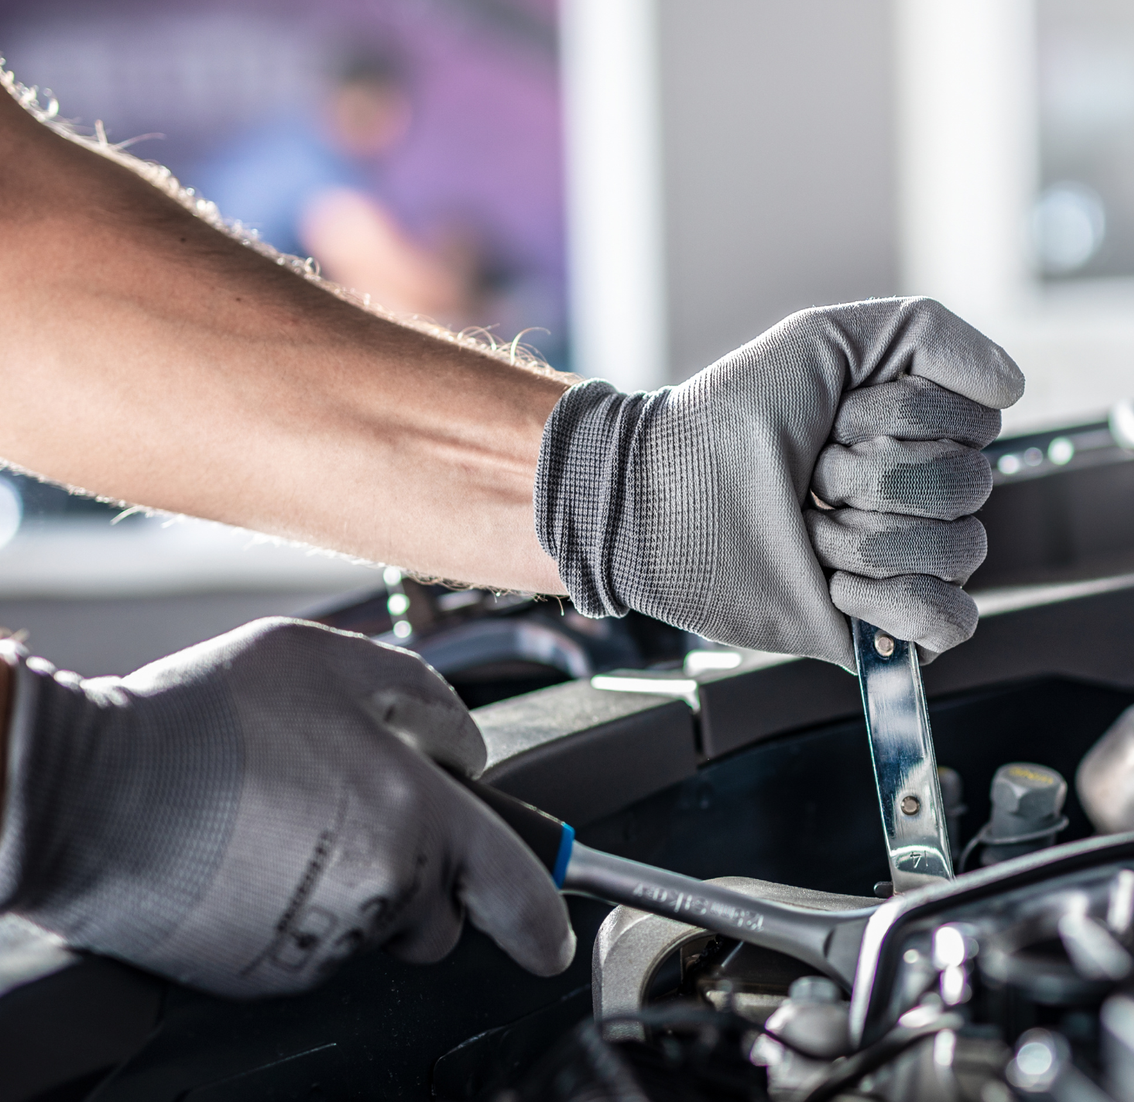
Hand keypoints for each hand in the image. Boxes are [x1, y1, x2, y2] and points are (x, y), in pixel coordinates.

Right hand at [0, 620, 573, 997]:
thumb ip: (423, 696)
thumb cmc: (203, 720)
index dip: (542, 916)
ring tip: (287, 825)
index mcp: (414, 816)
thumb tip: (463, 744)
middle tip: (356, 814)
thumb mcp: (331, 661)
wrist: (84, 790)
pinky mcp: (265, 973)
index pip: (514, 886)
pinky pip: (314, 946)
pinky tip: (254, 858)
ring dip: (359, 887)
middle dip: (426, 876)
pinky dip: (300, 911)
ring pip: (375, 928)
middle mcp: (379, 890)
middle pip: (441, 913)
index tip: (549, 938)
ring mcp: (320, 940)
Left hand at [536, 297, 1023, 668]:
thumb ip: (929, 334)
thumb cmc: (729, 419)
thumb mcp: (824, 340)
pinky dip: (895, 605)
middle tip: (811, 479)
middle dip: (874, 479)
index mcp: (919, 433)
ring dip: (868, 540)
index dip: (903, 417)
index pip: (977, 424)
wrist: (657, 498)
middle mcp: (921, 497)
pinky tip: (838, 587)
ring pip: (960, 552)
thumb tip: (1012, 386)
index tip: (837, 418)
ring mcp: (906, 563)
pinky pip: (951, 622)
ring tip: (810, 532)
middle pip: (969, 488)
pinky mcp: (886, 628)